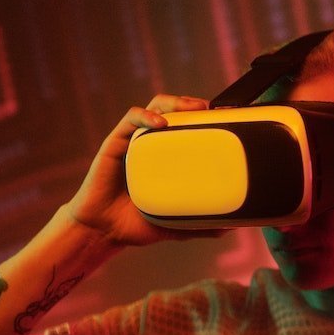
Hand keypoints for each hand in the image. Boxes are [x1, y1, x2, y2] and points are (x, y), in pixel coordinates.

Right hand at [67, 94, 221, 246]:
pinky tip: (161, 122)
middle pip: (173, 111)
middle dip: (192, 104)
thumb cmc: (136, 224)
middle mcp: (151, 144)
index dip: (204, 118)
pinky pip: (131, 120)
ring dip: (174, 102)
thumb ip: (200, 224)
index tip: (224, 118)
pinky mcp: (115, 142)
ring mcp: (133, 141)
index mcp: (166, 158)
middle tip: (210, 109)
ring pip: (154, 107)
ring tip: (193, 107)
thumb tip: (230, 228)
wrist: (102, 232)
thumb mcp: (176, 225)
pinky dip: (146, 116)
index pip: (187, 127)